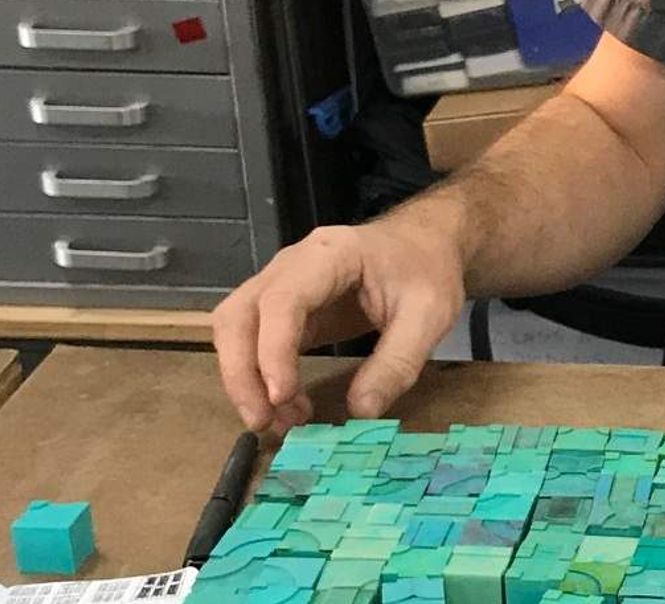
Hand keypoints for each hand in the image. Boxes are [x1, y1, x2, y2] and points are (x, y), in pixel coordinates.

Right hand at [210, 211, 466, 433]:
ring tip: (279, 420)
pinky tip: (286, 405)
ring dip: (243, 378)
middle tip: (265, 421)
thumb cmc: (428, 268)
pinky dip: (257, 376)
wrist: (425, 242)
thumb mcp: (430, 313)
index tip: (282, 397)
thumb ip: (398, 361)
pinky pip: (251, 340)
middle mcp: (292, 264)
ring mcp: (281, 284)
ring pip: (234, 328)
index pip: (282, 300)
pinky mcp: (283, 308)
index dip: (274, 351)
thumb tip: (361, 412)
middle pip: (239, 315)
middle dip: (242, 373)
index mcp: (331, 255)